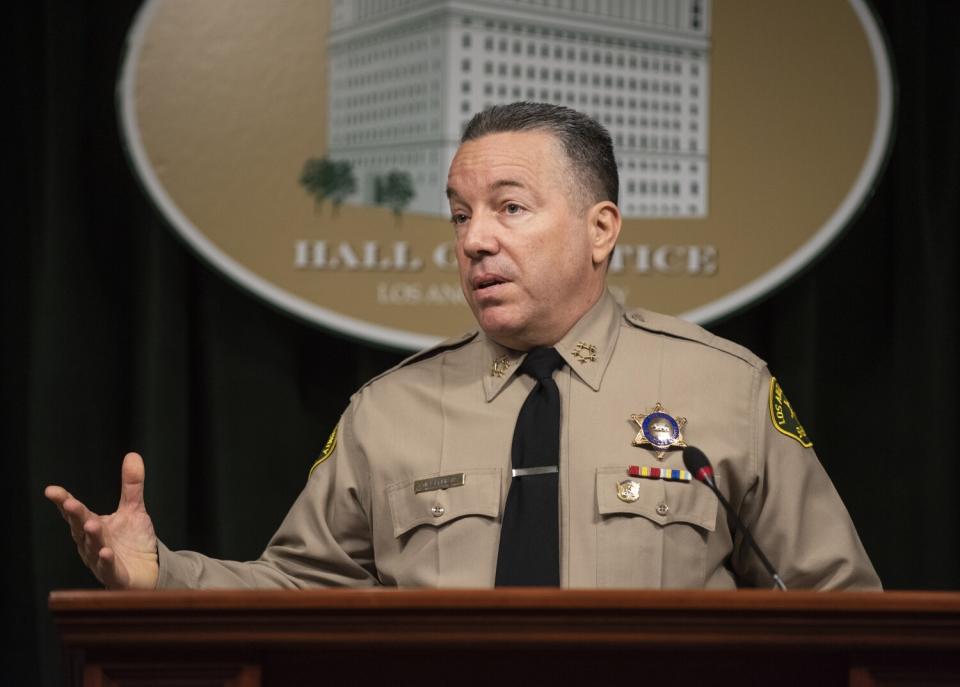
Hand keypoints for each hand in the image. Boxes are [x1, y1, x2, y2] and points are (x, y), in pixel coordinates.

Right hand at [45, 452, 158, 589]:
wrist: (148, 571)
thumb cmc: (134, 542)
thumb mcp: (134, 510)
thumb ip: (131, 486)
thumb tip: (133, 455)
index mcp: (92, 526)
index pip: (75, 512)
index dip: (64, 501)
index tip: (52, 490)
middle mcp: (91, 543)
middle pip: (81, 528)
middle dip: (76, 516)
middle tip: (70, 503)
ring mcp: (101, 560)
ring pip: (92, 547)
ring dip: (92, 536)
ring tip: (92, 524)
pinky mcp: (115, 576)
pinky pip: (108, 568)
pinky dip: (106, 561)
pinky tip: (105, 552)